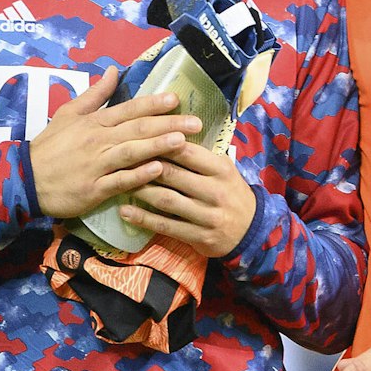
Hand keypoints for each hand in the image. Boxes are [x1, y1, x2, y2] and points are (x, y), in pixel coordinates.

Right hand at [28, 66, 200, 218]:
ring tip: (181, 141)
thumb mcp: (68, 114)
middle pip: (137, 129)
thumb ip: (94, 94)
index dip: (153, 104)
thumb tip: (113, 71)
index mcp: (94, 122)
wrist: (26, 179)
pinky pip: (119, 180)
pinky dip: (138, 175)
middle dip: (167, 124)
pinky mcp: (94, 189)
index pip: (128, 109)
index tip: (176, 99)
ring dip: (157, 145)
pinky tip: (157, 171)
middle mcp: (98, 141)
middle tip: (195, 122)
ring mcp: (97, 165)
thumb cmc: (51, 147)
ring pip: (131, 153)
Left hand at [118, 142, 257, 257]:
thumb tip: (166, 134)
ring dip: (140, 190)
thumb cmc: (231, 193)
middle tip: (121, 158)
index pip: (186, 151)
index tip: (139, 138)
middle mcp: (215, 191)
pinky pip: (166, 226)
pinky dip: (144, 218)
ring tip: (119, 182)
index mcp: (221, 169)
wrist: (251, 231)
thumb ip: (200, 156)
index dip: (160, 143)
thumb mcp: (224, 170)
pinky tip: (126, 212)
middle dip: (143, 165)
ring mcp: (207, 215)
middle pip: (172, 174)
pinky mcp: (198, 236)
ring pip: (166, 200)